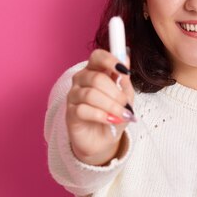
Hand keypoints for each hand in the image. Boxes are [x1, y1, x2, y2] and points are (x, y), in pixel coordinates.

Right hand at [65, 49, 134, 165]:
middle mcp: (81, 80)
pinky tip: (109, 120)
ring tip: (121, 115)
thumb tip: (126, 57)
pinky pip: (83, 109)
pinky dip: (101, 115)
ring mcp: (73, 95)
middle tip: (126, 105)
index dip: (110, 61)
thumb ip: (124, 78)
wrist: (104, 139)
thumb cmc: (114, 114)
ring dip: (111, 106)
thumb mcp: (126, 96)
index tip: (124, 71)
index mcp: (95, 71)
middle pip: (96, 78)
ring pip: (90, 94)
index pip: (97, 56)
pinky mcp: (70, 113)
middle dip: (115, 93)